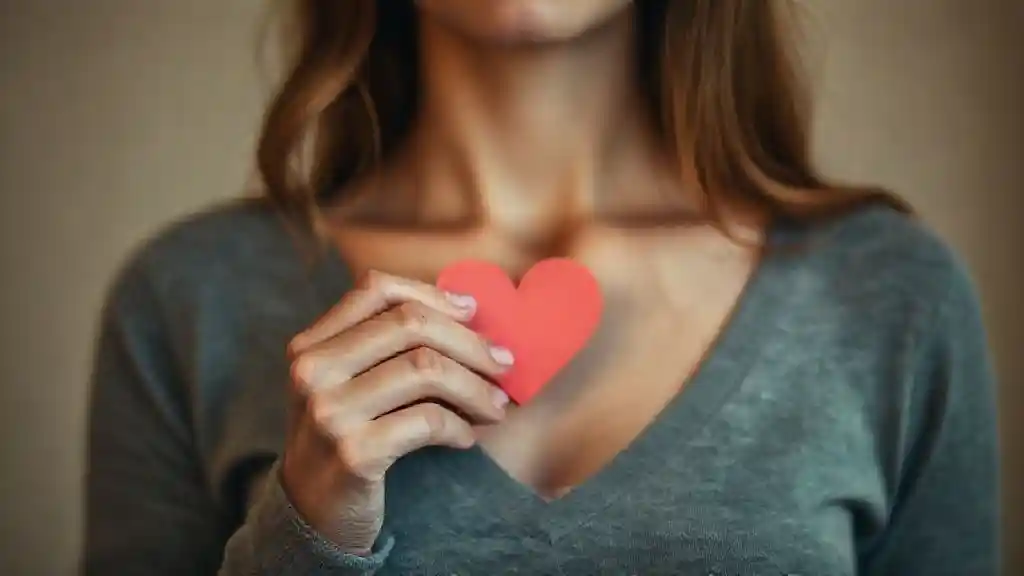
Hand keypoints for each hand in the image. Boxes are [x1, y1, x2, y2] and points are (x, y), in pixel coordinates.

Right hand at [280, 270, 512, 553]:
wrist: (312, 516)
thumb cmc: (347, 439)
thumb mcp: (347, 384)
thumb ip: (387, 346)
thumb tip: (469, 311)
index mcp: (312, 344)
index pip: (376, 290)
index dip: (432, 294)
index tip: (473, 312)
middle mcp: (314, 371)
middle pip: (410, 324)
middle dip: (469, 342)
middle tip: (504, 364)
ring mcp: (330, 412)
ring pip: (426, 369)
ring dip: (476, 387)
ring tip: (496, 406)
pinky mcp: (355, 452)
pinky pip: (429, 420)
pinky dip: (460, 427)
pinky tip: (466, 438)